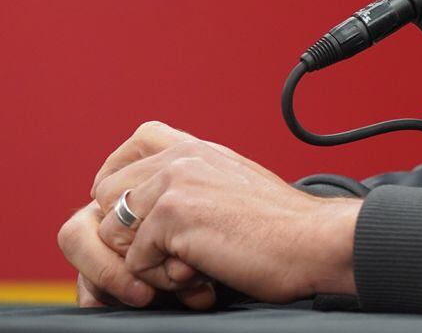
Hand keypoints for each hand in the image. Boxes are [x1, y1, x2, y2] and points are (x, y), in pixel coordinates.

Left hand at [66, 121, 360, 305]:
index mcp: (200, 149)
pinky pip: (133, 261)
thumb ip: (197, 182)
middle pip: (108, 193)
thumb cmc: (284, 228)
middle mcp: (184, 158)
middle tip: (167, 253)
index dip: (118, 175)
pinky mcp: (172, 216)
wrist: (314, 241)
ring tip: (187, 265)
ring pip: (114, 231)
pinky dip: (161, 278)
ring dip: (144, 259)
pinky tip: (198, 274)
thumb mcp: (236, 186)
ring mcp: (175, 183)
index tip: (125, 207)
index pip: (136, 143)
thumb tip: (152, 205)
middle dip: (127, 231)